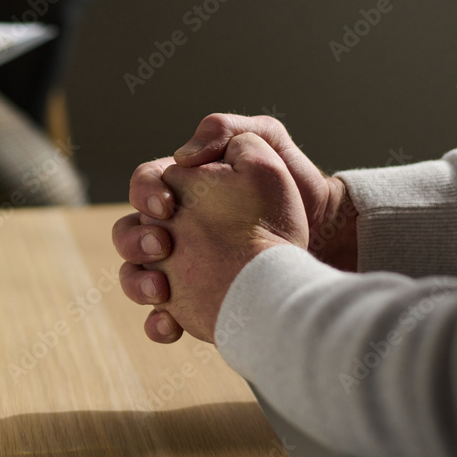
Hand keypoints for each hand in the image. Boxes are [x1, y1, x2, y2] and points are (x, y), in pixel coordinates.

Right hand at [142, 133, 308, 342]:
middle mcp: (174, 228)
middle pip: (127, 233)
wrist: (328, 234)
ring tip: (161, 290)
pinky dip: (158, 323)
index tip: (168, 206)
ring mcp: (180, 268)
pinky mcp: (195, 304)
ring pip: (134, 277)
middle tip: (163, 246)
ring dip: (137, 284)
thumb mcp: (267, 142)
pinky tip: (171, 325)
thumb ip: (226, 131)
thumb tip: (182, 156)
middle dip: (134, 241)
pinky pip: (161, 318)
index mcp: (183, 188)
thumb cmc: (297, 183)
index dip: (145, 193)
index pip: (144, 185)